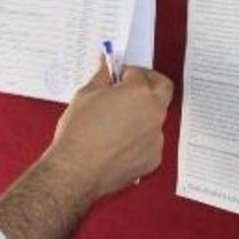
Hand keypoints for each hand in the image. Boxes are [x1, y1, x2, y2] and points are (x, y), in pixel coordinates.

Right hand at [44, 62, 173, 198]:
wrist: (76, 170)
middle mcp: (153, 113)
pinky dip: (138, 139)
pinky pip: (150, 142)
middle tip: (131, 86)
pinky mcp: (153, 158)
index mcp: (138, 93)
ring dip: (141, 114)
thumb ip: (102, 77)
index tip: (118, 76)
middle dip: (148, 83)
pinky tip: (117, 142)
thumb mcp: (85, 95)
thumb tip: (106, 68)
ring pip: (155, 118)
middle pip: (163, 88)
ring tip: (116, 122)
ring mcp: (156, 137)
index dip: (125, 72)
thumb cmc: (79, 136)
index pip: (138, 73)